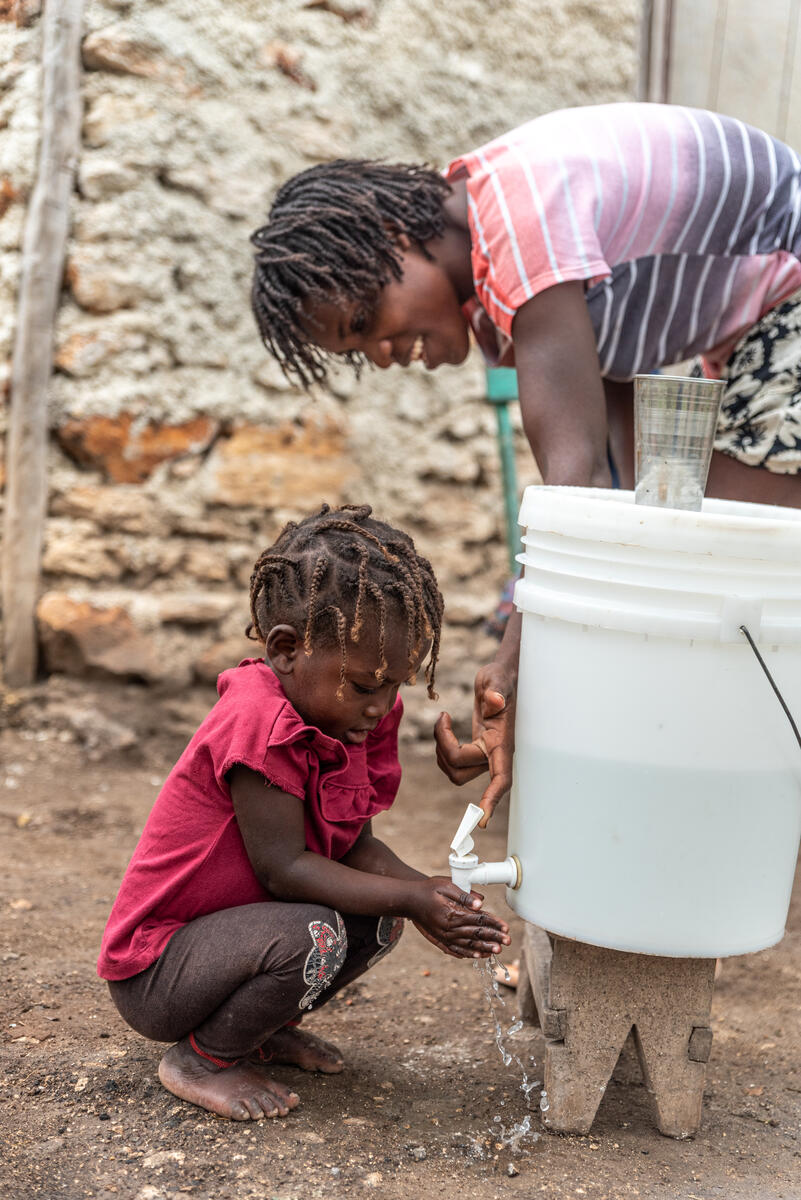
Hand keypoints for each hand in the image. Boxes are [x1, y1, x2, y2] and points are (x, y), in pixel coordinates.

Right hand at [409, 876, 510, 959]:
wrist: (408, 900)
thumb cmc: (428, 889)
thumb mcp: (445, 885)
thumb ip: (464, 895)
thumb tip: (481, 903)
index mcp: (452, 914)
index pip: (478, 920)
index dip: (494, 924)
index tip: (506, 927)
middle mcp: (448, 929)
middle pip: (476, 935)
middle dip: (493, 938)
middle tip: (507, 942)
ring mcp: (443, 936)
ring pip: (467, 945)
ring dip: (483, 949)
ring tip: (497, 952)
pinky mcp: (439, 940)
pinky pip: (455, 950)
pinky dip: (467, 954)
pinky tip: (477, 956)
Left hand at [434, 662, 515, 825]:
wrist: (500, 677)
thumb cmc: (500, 678)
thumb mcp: (497, 678)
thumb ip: (497, 690)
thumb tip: (495, 701)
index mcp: (502, 743)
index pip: (500, 778)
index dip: (492, 800)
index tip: (482, 821)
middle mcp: (494, 754)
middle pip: (459, 770)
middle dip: (443, 747)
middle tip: (442, 717)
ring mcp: (484, 755)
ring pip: (452, 770)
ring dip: (439, 748)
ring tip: (443, 719)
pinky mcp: (474, 751)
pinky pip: (450, 762)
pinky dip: (441, 745)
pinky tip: (444, 725)